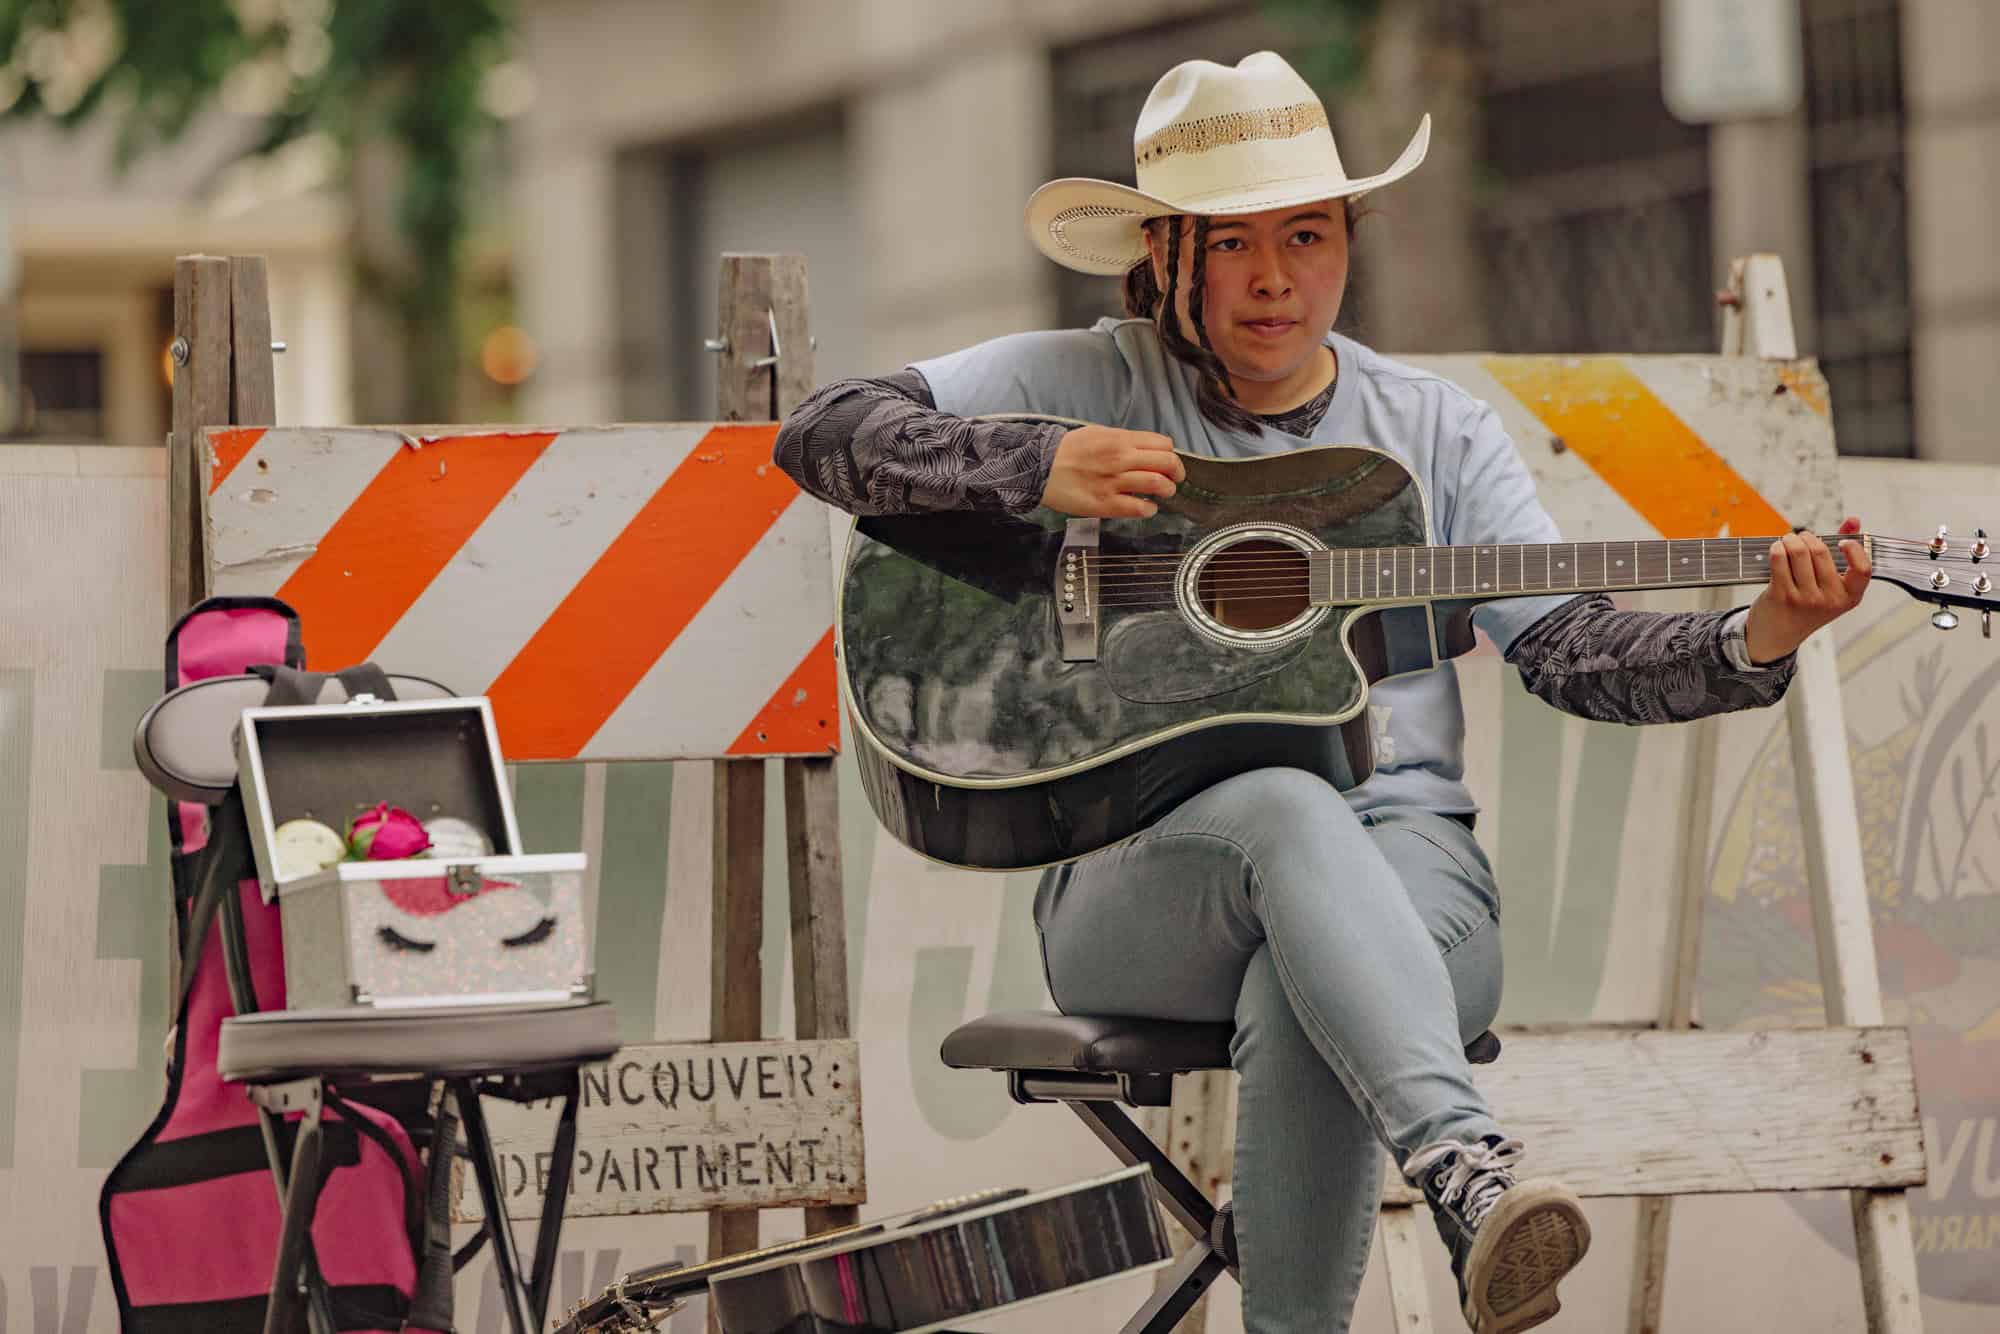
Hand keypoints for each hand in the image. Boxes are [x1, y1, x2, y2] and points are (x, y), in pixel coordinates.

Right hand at [1040, 425, 1185, 517]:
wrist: (1041, 468)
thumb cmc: (1067, 450)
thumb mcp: (1097, 433)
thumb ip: (1122, 440)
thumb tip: (1143, 449)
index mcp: (1120, 440)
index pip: (1163, 444)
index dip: (1171, 454)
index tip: (1169, 462)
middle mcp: (1121, 459)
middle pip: (1166, 463)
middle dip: (1177, 473)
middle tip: (1174, 479)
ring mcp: (1115, 483)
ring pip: (1157, 485)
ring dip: (1167, 490)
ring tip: (1163, 493)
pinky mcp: (1106, 504)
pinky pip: (1139, 508)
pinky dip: (1149, 509)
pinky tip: (1147, 508)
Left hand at [1743, 516, 1870, 663]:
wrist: (1777, 635)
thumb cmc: (1806, 606)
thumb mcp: (1831, 586)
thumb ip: (1844, 552)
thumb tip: (1853, 521)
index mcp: (1849, 597)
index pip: (1863, 569)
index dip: (1853, 549)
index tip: (1842, 542)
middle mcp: (1829, 600)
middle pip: (1820, 551)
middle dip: (1807, 537)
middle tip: (1800, 538)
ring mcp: (1805, 599)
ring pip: (1798, 551)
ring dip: (1790, 539)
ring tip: (1787, 541)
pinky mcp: (1781, 595)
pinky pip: (1779, 558)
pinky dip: (1777, 547)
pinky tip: (1777, 549)